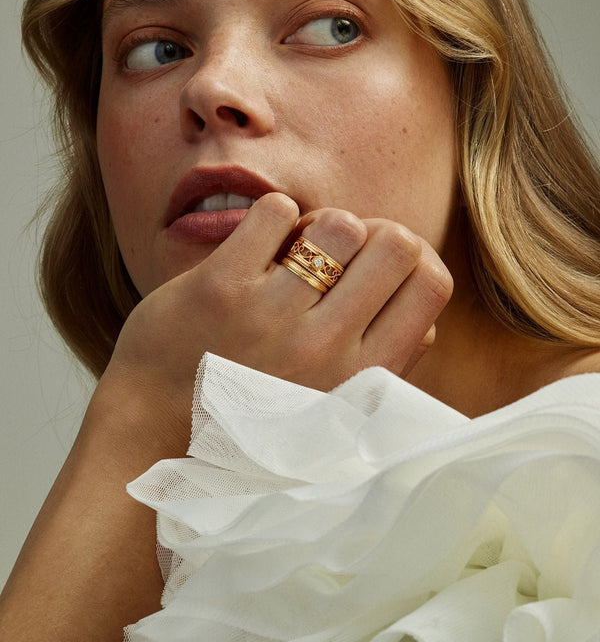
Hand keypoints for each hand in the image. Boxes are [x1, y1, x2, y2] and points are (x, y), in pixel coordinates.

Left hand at [98, 192, 452, 442]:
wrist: (155, 431)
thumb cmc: (253, 413)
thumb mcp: (332, 405)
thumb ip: (385, 356)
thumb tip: (420, 287)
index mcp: (362, 378)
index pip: (432, 283)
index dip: (411, 257)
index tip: (376, 264)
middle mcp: (325, 350)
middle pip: (398, 243)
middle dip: (372, 233)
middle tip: (337, 254)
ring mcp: (272, 318)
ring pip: (340, 223)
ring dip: (320, 224)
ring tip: (293, 252)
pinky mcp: (221, 288)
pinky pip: (276, 210)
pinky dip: (273, 216)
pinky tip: (258, 245)